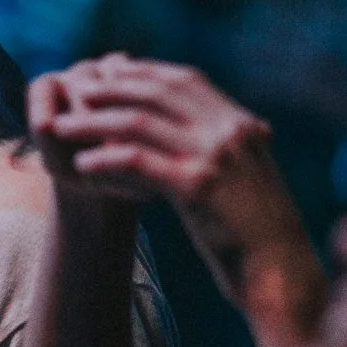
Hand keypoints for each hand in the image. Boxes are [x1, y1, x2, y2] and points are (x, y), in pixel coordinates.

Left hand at [28, 55, 323, 335]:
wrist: (282, 273)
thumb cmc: (261, 235)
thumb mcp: (249, 179)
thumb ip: (227, 151)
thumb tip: (198, 135)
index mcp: (242, 125)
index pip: (186, 81)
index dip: (145, 73)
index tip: (114, 72)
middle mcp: (230, 132)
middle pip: (158, 92)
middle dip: (113, 88)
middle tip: (80, 89)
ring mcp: (215, 156)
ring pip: (140, 122)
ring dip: (94, 121)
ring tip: (63, 127)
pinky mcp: (198, 186)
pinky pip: (138, 161)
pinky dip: (105, 159)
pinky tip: (81, 165)